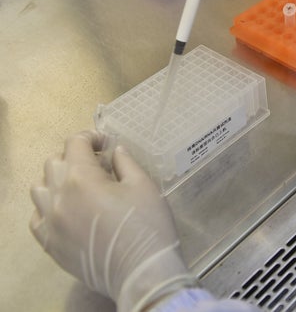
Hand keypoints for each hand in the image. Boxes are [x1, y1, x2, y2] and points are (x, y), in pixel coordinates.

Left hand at [30, 131, 196, 311]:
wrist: (140, 271)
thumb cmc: (147, 224)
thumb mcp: (143, 185)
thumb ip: (125, 163)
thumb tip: (115, 151)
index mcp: (81, 178)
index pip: (75, 144)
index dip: (91, 137)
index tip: (106, 143)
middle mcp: (58, 197)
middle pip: (53, 164)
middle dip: (74, 157)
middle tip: (98, 164)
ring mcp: (50, 223)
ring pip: (39, 190)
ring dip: (56, 181)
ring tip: (79, 187)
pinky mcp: (50, 244)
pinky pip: (37, 218)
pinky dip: (48, 208)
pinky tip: (68, 211)